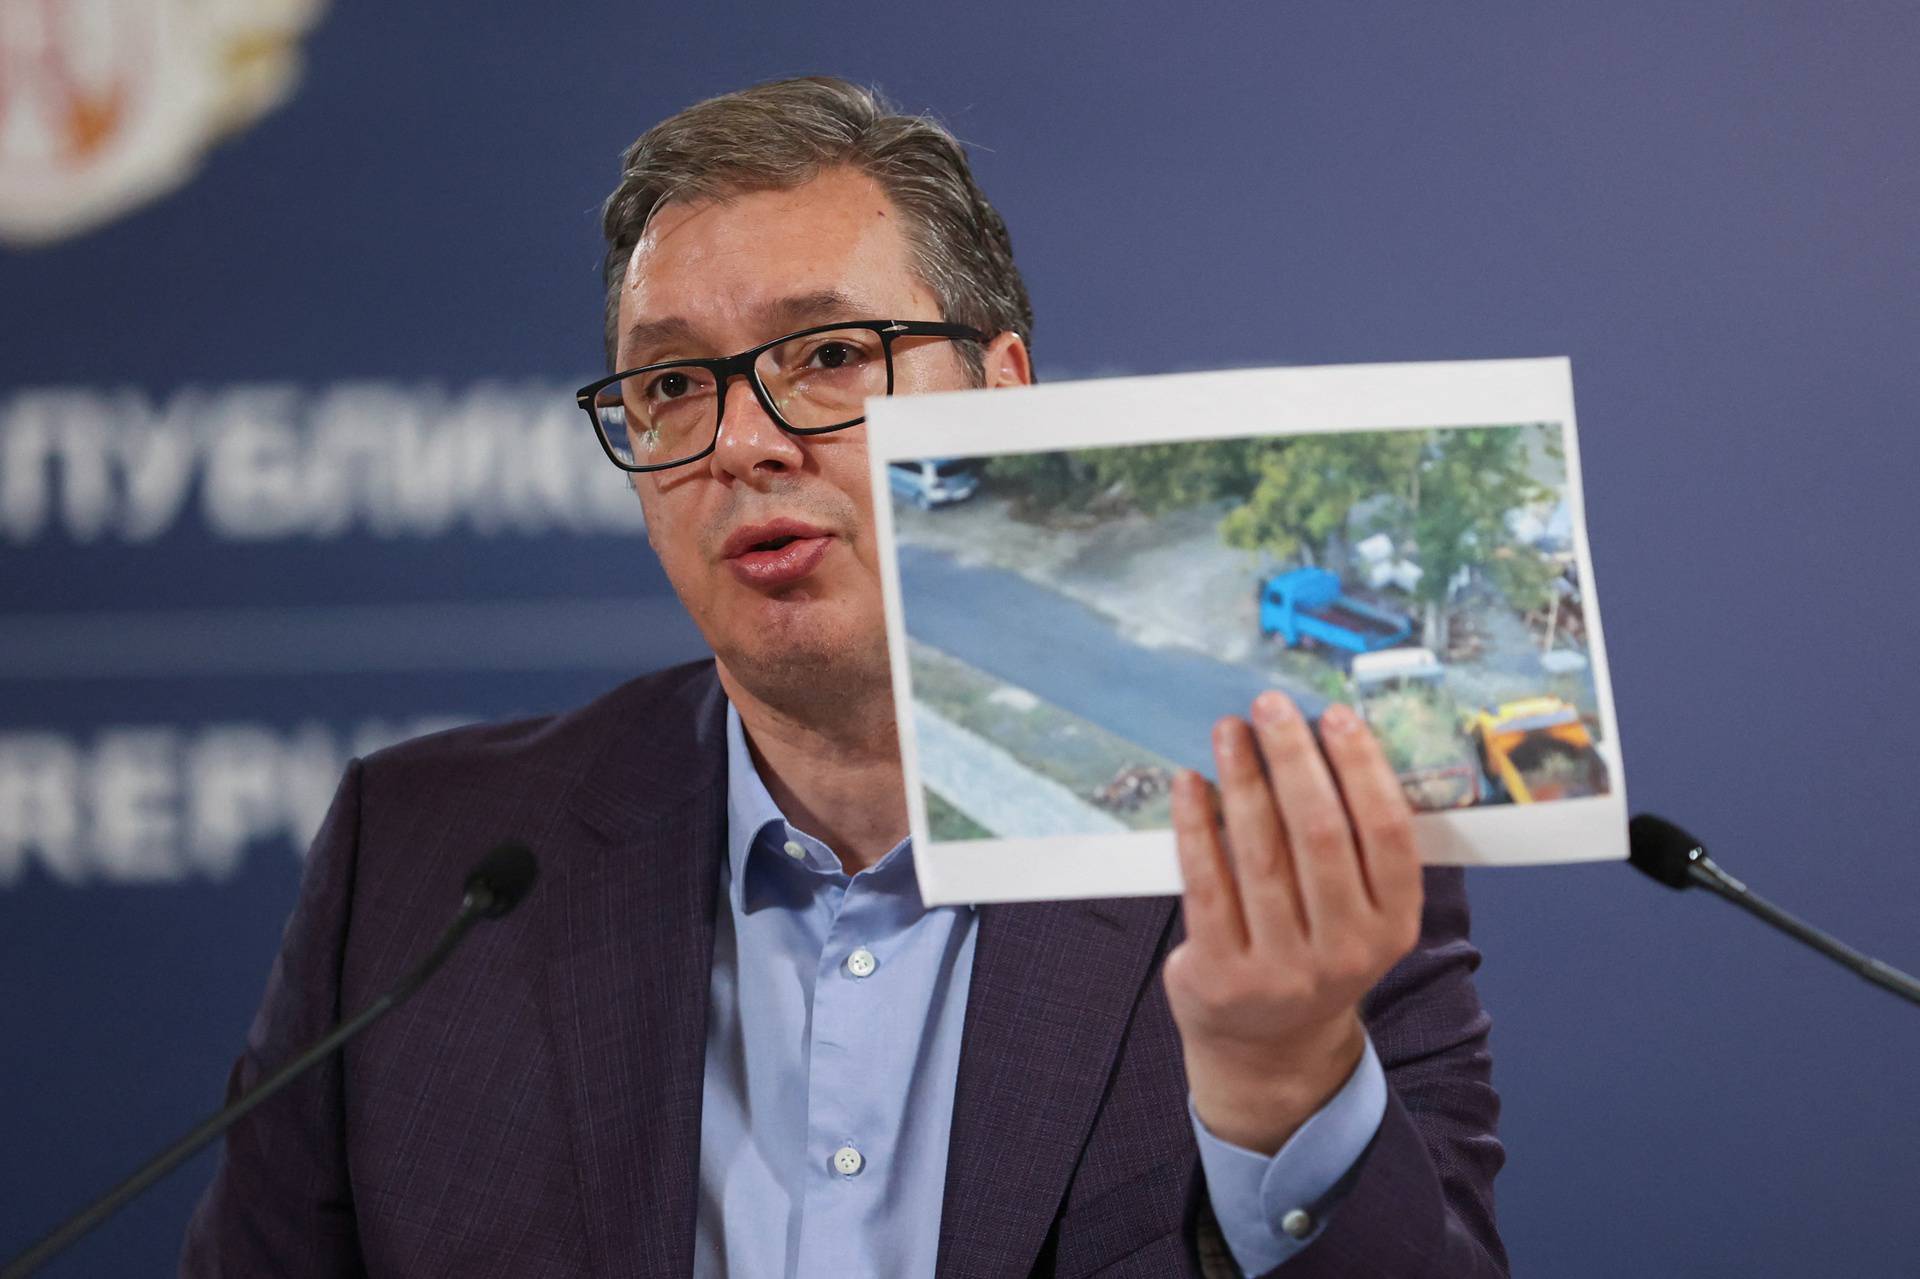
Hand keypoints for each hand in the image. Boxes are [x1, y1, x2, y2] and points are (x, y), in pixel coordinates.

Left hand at [1165, 690, 1423, 1154]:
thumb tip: (1324, 738)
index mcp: (1392, 926)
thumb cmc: (1313, 952)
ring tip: (1228, 731)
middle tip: (1271, 707)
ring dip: (1242, 779)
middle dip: (1294, 759)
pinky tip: (1190, 784)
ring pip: (1260, 853)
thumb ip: (1355, 848)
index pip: (1387, 832)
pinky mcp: (1222, 975)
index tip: (1333, 715)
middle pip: (1320, 834)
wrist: (1269, 1048)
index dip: (1361, 767)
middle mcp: (1346, 951)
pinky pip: (1206, 883)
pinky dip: (1196, 826)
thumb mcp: (1358, 916)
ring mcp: (1282, 969)